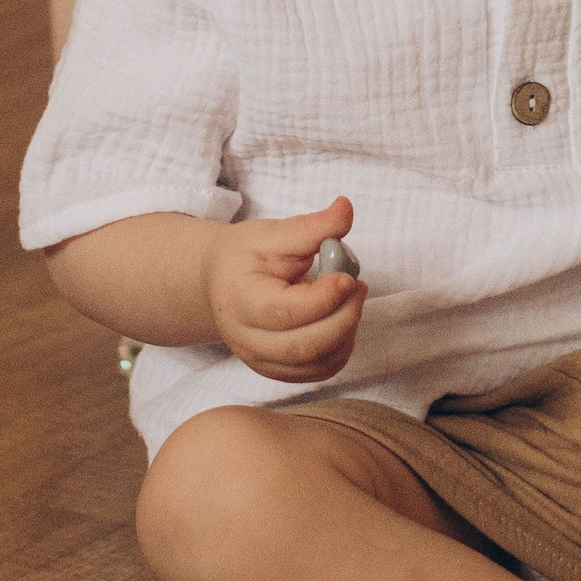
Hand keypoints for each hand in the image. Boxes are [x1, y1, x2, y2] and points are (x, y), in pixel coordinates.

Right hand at [204, 194, 367, 381]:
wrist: (221, 280)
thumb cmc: (245, 255)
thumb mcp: (273, 233)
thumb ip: (311, 226)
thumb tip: (345, 208)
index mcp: (240, 301)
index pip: (287, 312)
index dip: (325, 298)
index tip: (348, 276)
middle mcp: (245, 339)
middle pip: (305, 346)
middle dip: (344, 317)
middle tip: (359, 286)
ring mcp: (259, 360)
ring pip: (316, 364)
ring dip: (346, 333)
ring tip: (350, 300)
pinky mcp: (276, 370)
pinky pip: (317, 372)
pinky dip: (339, 350)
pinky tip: (341, 320)